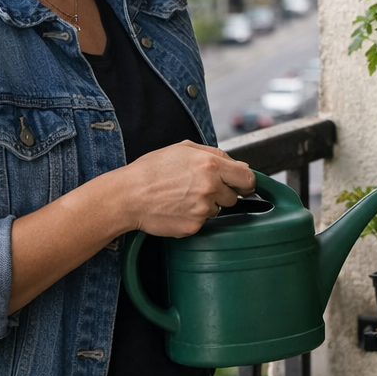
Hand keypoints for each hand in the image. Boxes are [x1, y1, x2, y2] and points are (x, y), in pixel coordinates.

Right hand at [115, 140, 256, 236]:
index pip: (247, 178)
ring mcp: (202, 209)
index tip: (242, 185)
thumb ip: (217, 155)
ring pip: (218, 209)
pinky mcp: (193, 226)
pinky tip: (177, 208)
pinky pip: (203, 222)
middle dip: (222, 193)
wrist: (128, 195)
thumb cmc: (153, 170)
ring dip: (207, 205)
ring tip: (183, 196)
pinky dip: (193, 217)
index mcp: (211, 165)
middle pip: (233, 196)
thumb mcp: (184, 149)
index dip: (246, 182)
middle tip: (200, 188)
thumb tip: (241, 165)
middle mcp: (210, 187)